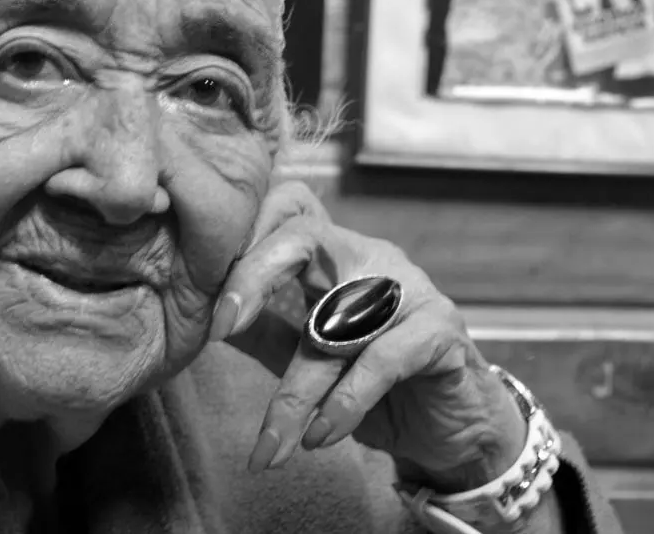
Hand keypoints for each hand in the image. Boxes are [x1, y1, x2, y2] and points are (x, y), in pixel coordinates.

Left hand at [209, 182, 526, 491]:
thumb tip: (202, 314)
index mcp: (336, 256)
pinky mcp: (441, 330)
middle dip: (255, 274)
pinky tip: (321, 438)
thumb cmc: (375, 389)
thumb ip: (264, 330)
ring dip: (296, 392)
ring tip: (271, 446)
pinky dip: (345, 403)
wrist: (452, 432)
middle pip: (306, 234)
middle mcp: (373, 259)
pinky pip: (382, 359)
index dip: (244, 235)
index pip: (288, 208)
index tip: (209, 297)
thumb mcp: (308, 358)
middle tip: (219, 329)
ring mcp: (411, 289)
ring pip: (336, 321)